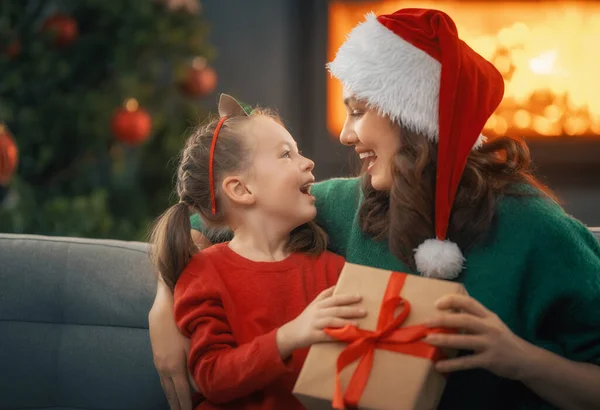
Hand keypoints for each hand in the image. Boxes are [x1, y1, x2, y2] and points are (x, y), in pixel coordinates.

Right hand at [149, 287, 193, 409]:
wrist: (163, 307)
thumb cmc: (183, 323)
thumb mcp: (193, 345)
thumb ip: (196, 367)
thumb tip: (202, 385)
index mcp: (174, 367)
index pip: (182, 395)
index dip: (186, 407)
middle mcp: (164, 369)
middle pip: (171, 395)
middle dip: (178, 406)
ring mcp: (158, 364)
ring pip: (165, 388)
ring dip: (172, 399)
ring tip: (178, 408)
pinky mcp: (157, 358)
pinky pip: (162, 380)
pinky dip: (168, 389)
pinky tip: (171, 391)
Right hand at [277, 286, 365, 356]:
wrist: (291, 333)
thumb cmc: (306, 318)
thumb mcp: (314, 304)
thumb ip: (325, 295)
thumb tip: (337, 286)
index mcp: (319, 304)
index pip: (335, 298)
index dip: (347, 297)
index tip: (360, 296)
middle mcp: (317, 312)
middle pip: (335, 309)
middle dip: (350, 310)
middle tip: (364, 311)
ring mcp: (314, 323)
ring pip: (332, 321)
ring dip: (345, 322)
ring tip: (358, 324)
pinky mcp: (313, 335)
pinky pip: (327, 336)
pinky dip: (337, 336)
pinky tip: (346, 337)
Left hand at [424, 294, 534, 379]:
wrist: (527, 360)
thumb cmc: (503, 339)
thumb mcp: (492, 324)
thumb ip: (474, 317)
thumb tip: (449, 312)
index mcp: (489, 316)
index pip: (470, 302)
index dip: (452, 300)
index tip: (436, 304)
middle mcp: (490, 327)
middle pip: (465, 320)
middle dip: (443, 320)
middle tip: (426, 323)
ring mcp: (490, 344)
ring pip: (464, 340)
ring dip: (444, 339)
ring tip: (428, 340)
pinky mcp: (490, 360)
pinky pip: (467, 362)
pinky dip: (452, 365)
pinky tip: (439, 366)